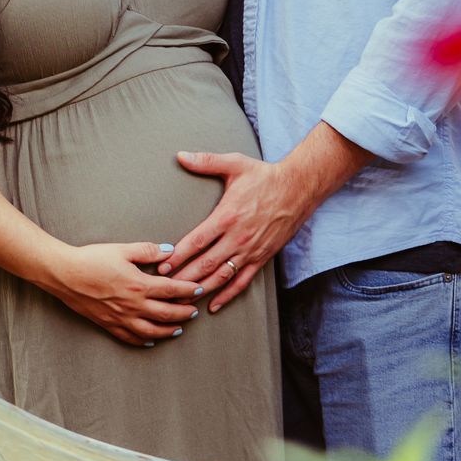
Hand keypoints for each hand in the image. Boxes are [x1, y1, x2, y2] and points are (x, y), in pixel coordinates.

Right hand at [49, 242, 203, 346]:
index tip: (199, 290)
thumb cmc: (92, 259)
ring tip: (179, 329)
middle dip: (184, 313)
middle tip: (194, 312)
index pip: (172, 290)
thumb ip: (148, 250)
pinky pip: (130, 338)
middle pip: (166, 314)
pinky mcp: (108, 324)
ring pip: (151, 331)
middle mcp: (133, 305)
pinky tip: (151, 340)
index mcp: (139, 285)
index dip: (188, 291)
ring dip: (168, 331)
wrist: (64, 274)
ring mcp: (120, 318)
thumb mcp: (123, 249)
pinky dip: (143, 341)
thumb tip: (170, 251)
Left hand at [168, 151, 303, 308]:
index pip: (196, 241)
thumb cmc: (264, 176)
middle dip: (183, 277)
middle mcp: (238, 237)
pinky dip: (228, 295)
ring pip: (222, 276)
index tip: (161, 266)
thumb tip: (181, 156)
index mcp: (227, 216)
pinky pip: (242, 281)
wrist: (299, 188)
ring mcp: (250, 250)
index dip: (177, 256)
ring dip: (202, 289)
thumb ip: (206, 161)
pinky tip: (214, 304)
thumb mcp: (235, 164)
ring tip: (183, 299)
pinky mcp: (262, 257)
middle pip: (205, 264)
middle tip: (165, 288)